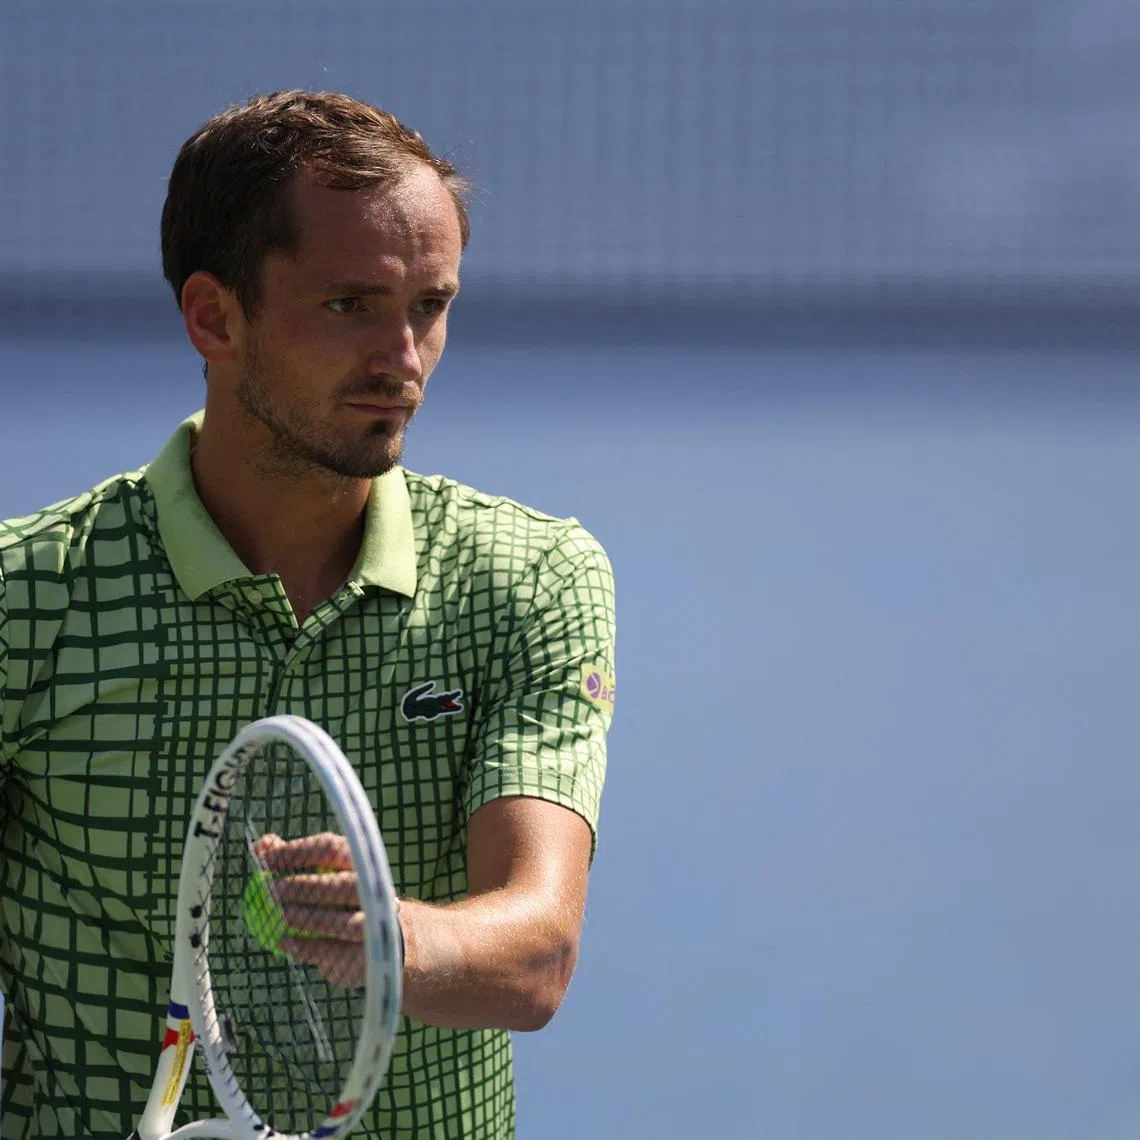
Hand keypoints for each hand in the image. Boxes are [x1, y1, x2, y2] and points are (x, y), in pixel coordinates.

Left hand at [250, 832, 368, 987]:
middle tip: (271, 892)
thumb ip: (294, 858)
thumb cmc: (346, 898)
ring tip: (281, 917)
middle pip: (343, 886)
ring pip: (346, 923)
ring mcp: (377, 924)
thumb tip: (261, 844)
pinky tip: (284, 943)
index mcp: (363, 863)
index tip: (266, 861)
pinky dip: (308, 948)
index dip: (297, 852)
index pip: (332, 849)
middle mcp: (376, 891)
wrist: (387, 936)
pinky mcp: (370, 954)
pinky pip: (338, 952)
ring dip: (309, 919)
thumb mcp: (325, 873)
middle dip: (303, 888)